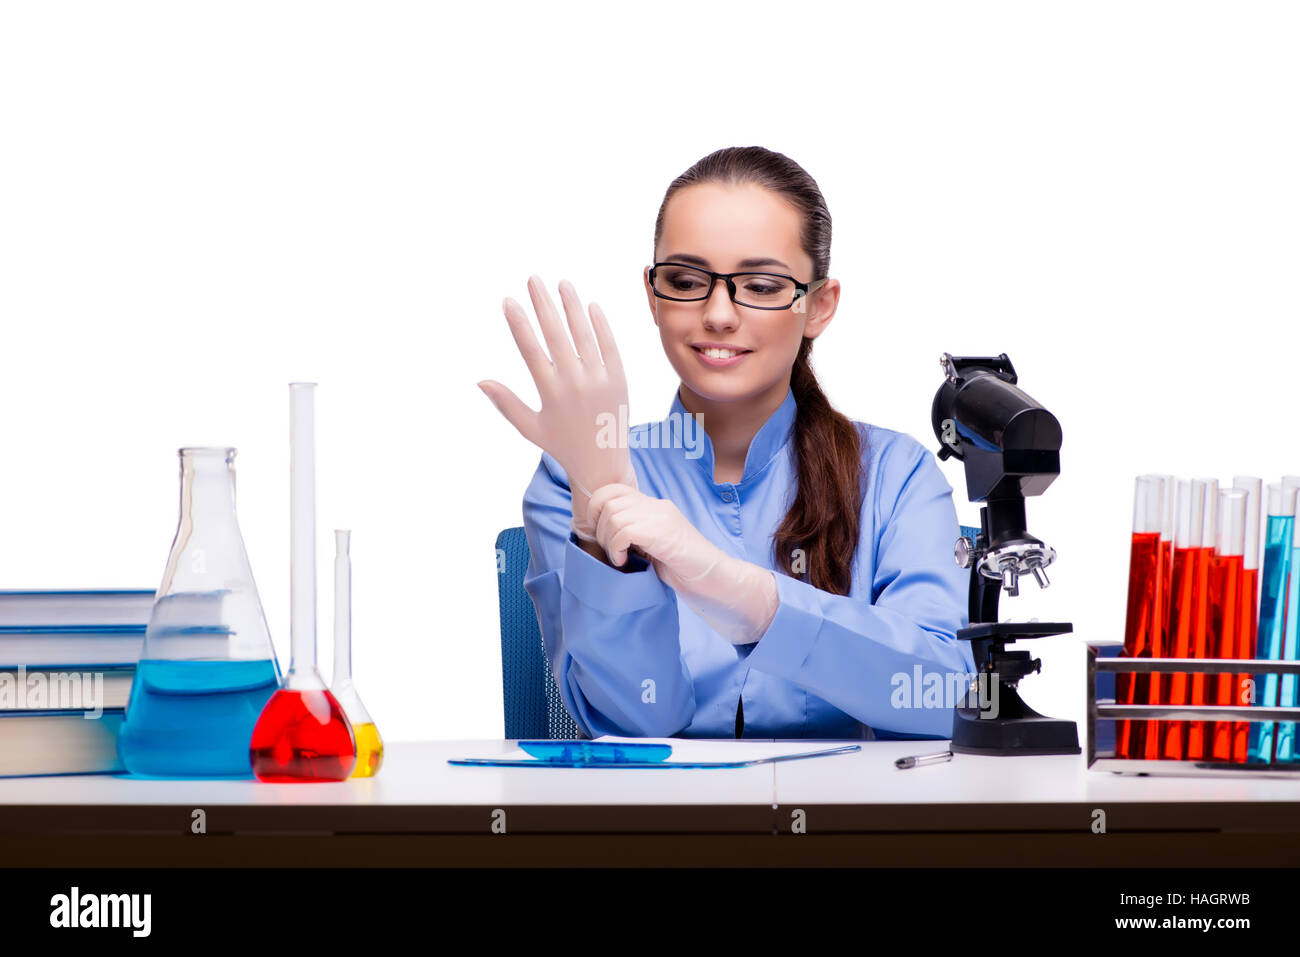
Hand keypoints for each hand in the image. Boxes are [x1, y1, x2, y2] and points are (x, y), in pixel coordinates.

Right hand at [478, 275, 636, 539]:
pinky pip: (609, 346)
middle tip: (534, 279)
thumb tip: (480, 381)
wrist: (603, 464)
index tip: (508, 301)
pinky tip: (590, 306)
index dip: (519, 323)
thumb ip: (506, 403)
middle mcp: (574, 383)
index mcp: (550, 393)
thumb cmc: (562, 445)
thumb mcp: (530, 428)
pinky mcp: (619, 379)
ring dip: (572, 306)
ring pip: (584, 335)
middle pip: (556, 335)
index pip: (531, 350)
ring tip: (562, 283)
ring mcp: (599, 380)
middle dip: (543, 304)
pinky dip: (600, 325)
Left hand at [587, 484, 778, 644]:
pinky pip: (624, 531)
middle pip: (608, 501)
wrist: (712, 578)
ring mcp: (661, 517)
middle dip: (600, 529)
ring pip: (614, 516)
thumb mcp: (652, 543)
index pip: (613, 489)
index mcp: (654, 506)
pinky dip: (617, 548)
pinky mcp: (663, 533)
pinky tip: (624, 561)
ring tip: (619, 558)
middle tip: (611, 550)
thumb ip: (633, 530)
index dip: (596, 507)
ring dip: (608, 541)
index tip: (598, 532)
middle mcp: (657, 506)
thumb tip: (600, 531)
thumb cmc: (681, 567)